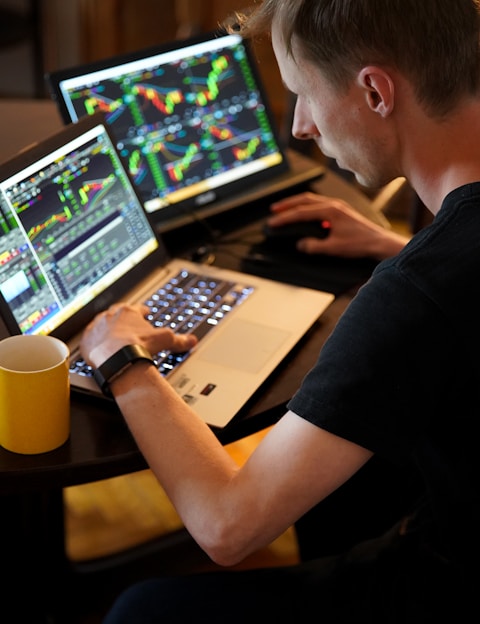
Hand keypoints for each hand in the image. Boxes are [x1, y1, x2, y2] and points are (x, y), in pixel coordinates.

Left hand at [80, 303, 197, 367]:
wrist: (117, 359)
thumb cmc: (138, 346)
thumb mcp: (164, 340)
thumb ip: (179, 339)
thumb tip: (191, 340)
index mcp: (128, 312)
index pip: (136, 309)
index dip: (142, 312)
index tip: (144, 314)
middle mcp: (110, 317)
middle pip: (117, 315)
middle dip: (123, 320)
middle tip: (127, 327)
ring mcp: (96, 328)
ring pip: (102, 326)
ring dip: (107, 331)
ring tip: (112, 338)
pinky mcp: (86, 341)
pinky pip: (90, 340)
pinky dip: (95, 344)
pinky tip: (98, 349)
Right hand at [268, 192, 408, 259]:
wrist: (379, 243)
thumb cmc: (361, 243)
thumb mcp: (334, 248)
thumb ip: (314, 246)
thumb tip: (301, 244)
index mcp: (331, 210)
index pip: (301, 212)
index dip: (285, 217)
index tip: (273, 222)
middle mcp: (334, 205)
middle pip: (305, 199)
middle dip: (287, 204)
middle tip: (274, 210)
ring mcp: (338, 207)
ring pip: (312, 200)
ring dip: (297, 204)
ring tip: (285, 209)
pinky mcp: (341, 212)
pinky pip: (319, 205)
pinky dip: (308, 207)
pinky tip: (305, 214)